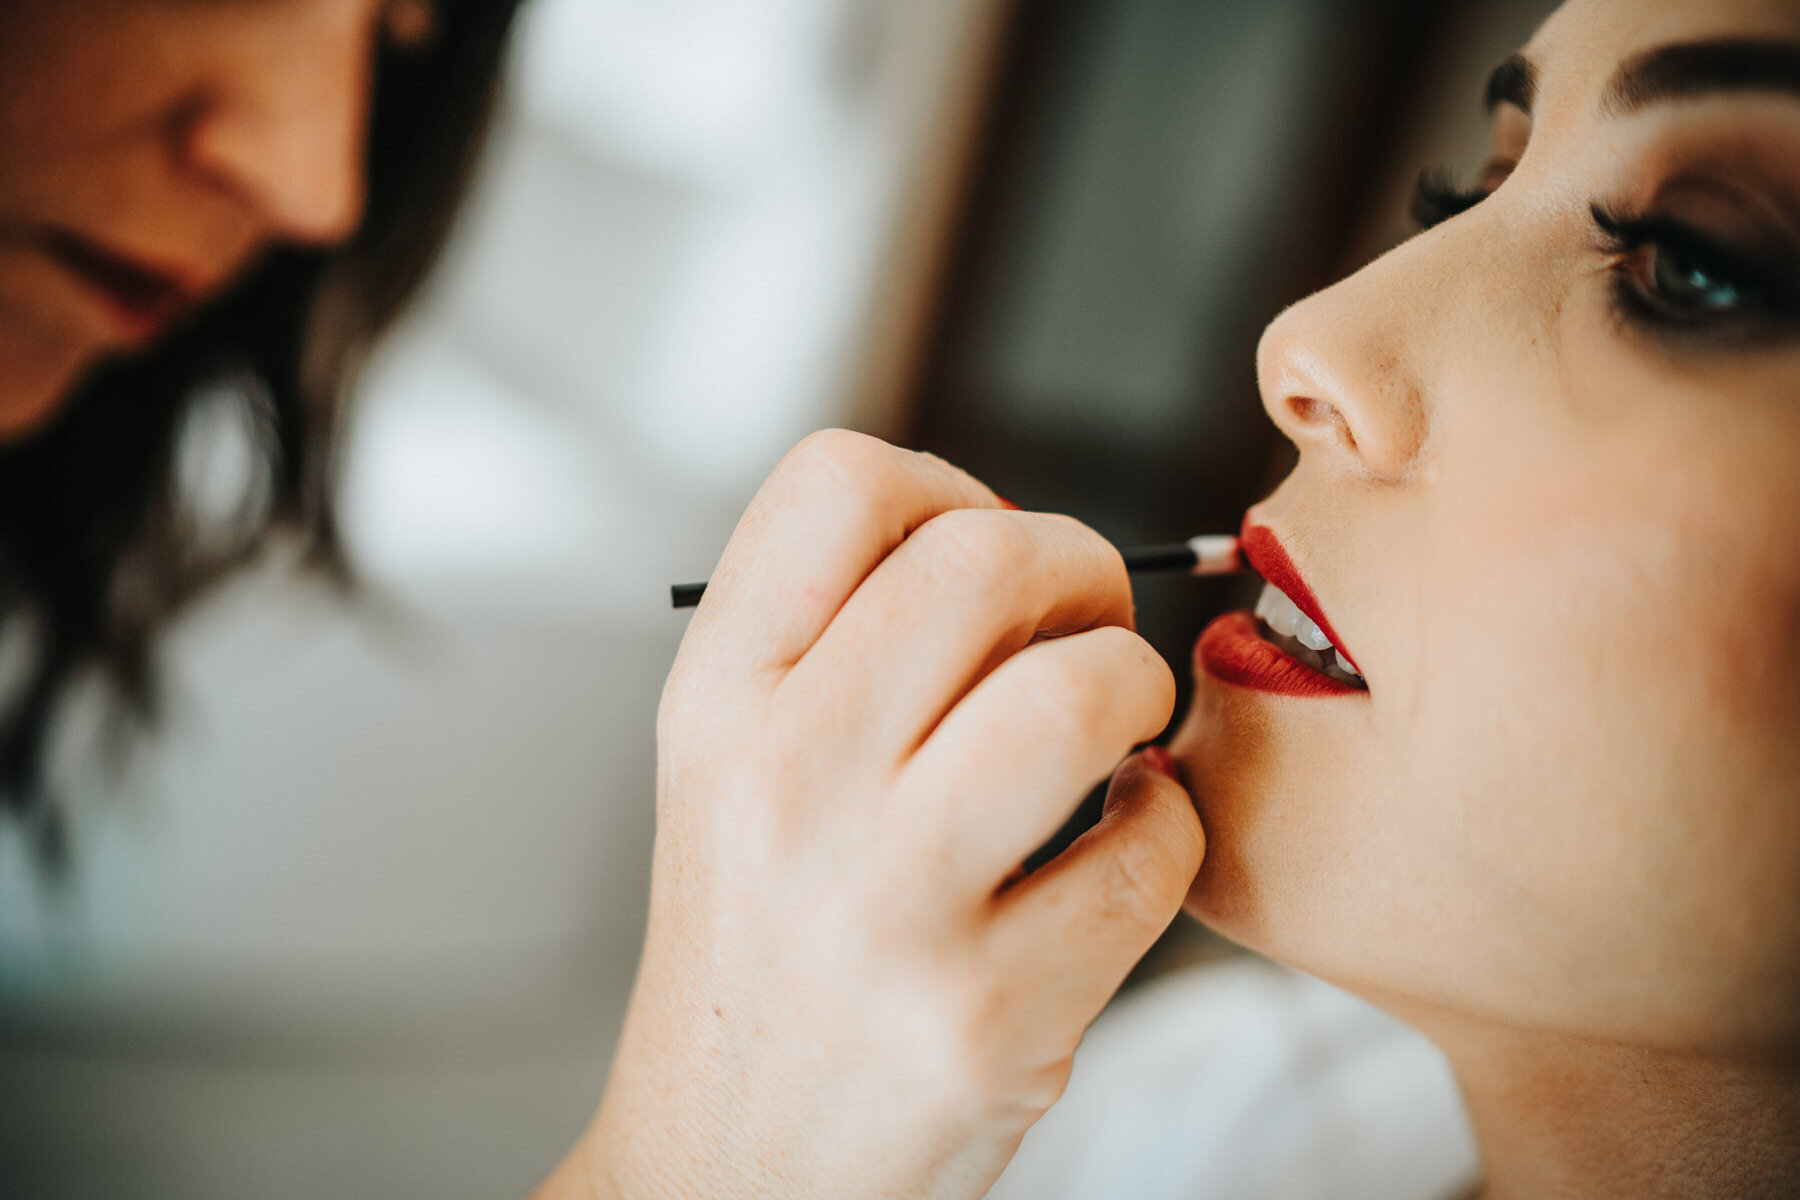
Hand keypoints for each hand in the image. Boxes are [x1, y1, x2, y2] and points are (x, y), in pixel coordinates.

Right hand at [539, 431, 1204, 1199]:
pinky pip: (1152, 849)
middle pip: (987, 558)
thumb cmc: (762, 948)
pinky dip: (1166, 829)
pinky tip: (1119, 845)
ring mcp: (887, 905)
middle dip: (1083, 570)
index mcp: (717, 705)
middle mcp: (786, 786)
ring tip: (1114, 737)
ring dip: (1135, 691)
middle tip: (1085, 629)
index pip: (839, 482)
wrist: (730, 1167)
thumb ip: (832, 638)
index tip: (984, 549)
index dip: (951, 486)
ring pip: (1083, 691)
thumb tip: (1008, 531)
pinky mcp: (987, 1014)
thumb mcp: (733, 770)